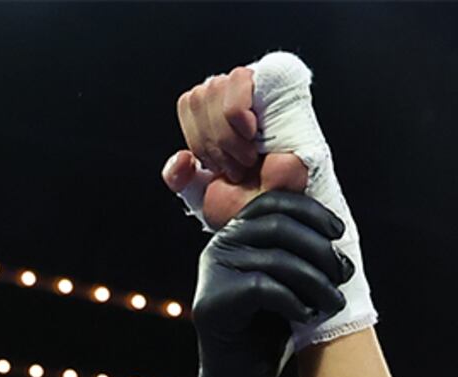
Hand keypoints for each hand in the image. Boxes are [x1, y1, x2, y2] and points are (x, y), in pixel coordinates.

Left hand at [165, 65, 311, 230]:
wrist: (275, 215)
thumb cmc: (249, 206)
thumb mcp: (201, 194)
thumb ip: (179, 177)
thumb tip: (180, 159)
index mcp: (222, 118)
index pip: (190, 102)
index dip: (198, 138)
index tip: (219, 167)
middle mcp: (240, 100)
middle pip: (199, 95)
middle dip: (213, 142)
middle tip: (237, 167)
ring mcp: (260, 90)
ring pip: (214, 87)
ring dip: (227, 135)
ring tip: (248, 157)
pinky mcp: (279, 83)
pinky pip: (238, 80)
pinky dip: (236, 114)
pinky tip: (253, 134)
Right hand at [185, 192, 350, 376]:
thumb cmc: (269, 329)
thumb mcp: (288, 281)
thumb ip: (299, 251)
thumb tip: (336, 230)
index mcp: (237, 233)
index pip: (274, 203)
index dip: (311, 212)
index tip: (339, 234)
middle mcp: (220, 245)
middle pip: (279, 227)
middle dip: (320, 250)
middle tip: (345, 274)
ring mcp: (213, 272)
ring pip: (276, 259)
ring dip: (315, 281)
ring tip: (334, 302)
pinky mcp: (213, 301)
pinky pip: (263, 288)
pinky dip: (293, 302)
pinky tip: (307, 316)